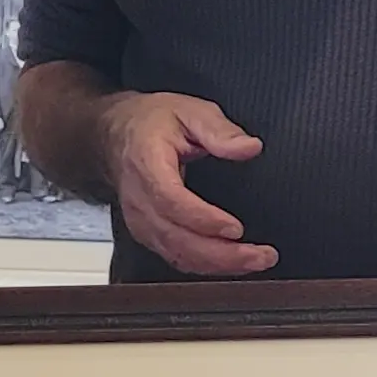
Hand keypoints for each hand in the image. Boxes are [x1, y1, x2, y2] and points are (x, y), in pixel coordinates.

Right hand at [96, 92, 274, 274]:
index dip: (203, 219)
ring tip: (255, 261)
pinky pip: (175, 257)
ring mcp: (140, 220)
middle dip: (221, 253)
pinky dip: (205, 266)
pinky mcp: (147, 233)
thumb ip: (219, 130)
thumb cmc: (150, 123)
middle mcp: (139, 199)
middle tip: (260, 255)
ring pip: (177, 254)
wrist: (116, 135)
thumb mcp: (188, 111)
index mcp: (148, 164)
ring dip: (218, 265)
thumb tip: (249, 147)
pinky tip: (231, 264)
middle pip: (176, 237)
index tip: (235, 228)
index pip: (171, 201)